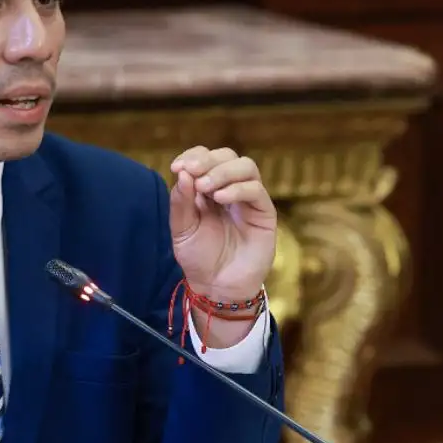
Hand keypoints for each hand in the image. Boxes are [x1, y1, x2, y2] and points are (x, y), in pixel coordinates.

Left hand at [168, 146, 277, 348]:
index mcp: (207, 188)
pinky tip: (220, 199)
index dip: (193, 156)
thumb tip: (183, 173)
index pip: (205, 157)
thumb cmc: (199, 258)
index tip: (177, 167)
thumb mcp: (181, 229)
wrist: (217, 287)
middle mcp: (230, 189)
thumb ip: (181, 202)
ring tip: (206, 187)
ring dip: (223, 172)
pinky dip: (237, 189)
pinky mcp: (264, 213)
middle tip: (192, 172)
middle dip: (207, 160)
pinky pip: (256, 190)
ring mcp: (249, 200)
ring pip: (246, 166)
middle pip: (227, 156)